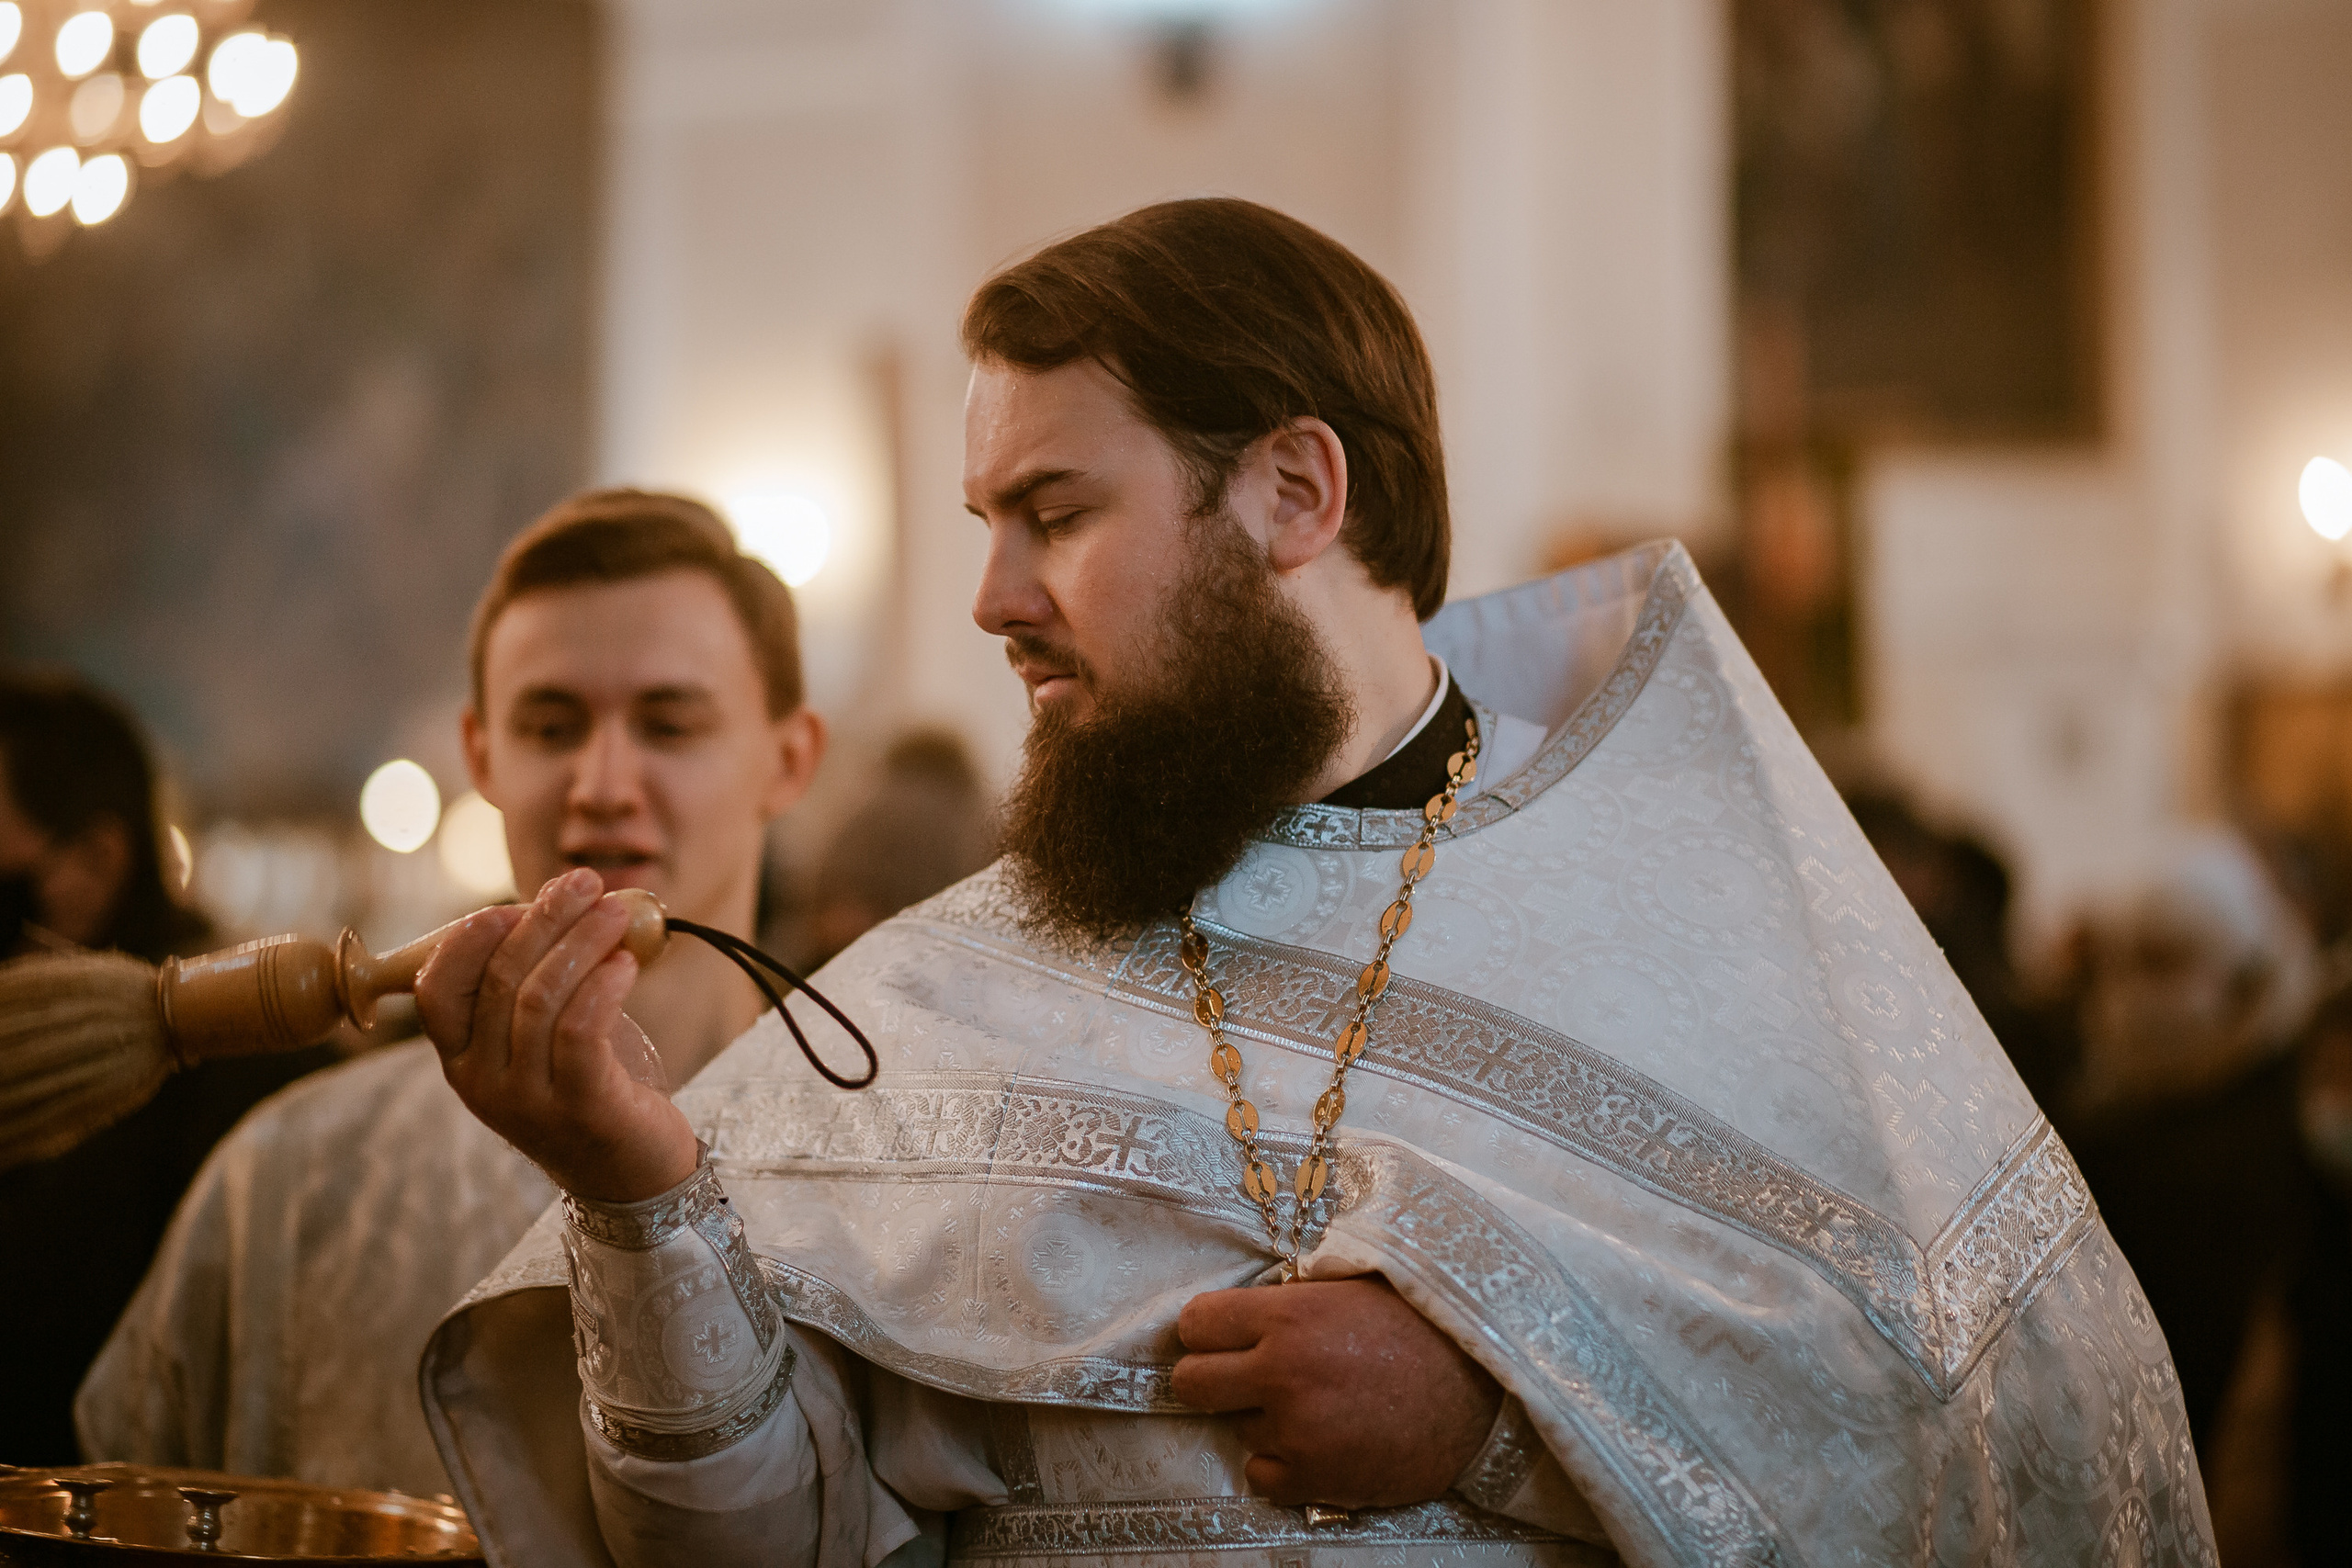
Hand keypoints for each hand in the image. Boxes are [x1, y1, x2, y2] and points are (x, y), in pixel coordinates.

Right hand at [415, 867, 699, 1201]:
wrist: (631, 1172)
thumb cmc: (589, 1086)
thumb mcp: (545, 1033)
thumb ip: (538, 976)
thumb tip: (561, 894)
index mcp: (462, 1059)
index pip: (437, 988)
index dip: (470, 937)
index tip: (517, 900)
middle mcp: (483, 1082)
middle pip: (499, 979)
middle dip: (545, 919)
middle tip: (586, 885)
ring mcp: (528, 1100)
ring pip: (539, 998)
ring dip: (582, 943)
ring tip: (616, 914)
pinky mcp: (582, 1107)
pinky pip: (580, 1030)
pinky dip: (603, 985)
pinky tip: (627, 963)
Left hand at [1171, 1275, 1501, 1507]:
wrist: (1482, 1388)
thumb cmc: (1420, 1327)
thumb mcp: (1350, 1288)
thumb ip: (1290, 1300)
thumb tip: (1242, 1309)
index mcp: (1288, 1315)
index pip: (1195, 1324)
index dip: (1208, 1332)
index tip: (1225, 1337)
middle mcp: (1281, 1372)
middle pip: (1191, 1384)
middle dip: (1212, 1379)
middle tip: (1246, 1377)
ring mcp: (1295, 1431)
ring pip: (1236, 1429)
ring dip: (1264, 1420)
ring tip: (1316, 1406)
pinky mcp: (1314, 1479)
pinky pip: (1261, 1476)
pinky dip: (1283, 1465)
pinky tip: (1320, 1443)